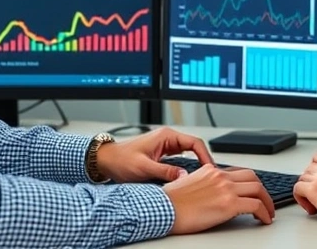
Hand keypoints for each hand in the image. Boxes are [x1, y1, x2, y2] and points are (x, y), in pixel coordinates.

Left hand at [94, 127, 214, 183]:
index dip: (205, 156)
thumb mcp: (143, 167)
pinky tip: (188, 179)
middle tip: (210, 176)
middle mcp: (167, 139)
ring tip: (202, 179)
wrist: (106, 161)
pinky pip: (180, 160)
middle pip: (194, 148)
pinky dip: (186, 169)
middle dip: (203, 161)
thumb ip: (165, 172)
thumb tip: (184, 176)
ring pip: (188, 155)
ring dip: (195, 165)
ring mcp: (165, 147)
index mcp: (166, 136)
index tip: (210, 169)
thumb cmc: (120, 160)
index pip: (194, 142)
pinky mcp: (162, 155)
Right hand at [163, 165, 275, 233]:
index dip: (249, 183)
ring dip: (267, 202)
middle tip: (265, 201)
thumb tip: (215, 194)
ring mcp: (226, 188)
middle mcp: (220, 176)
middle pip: (252, 178)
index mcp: (211, 170)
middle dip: (262, 190)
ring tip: (268, 212)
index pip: (238, 172)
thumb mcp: (190, 184)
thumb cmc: (171, 201)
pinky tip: (264, 219)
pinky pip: (256, 206)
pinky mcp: (229, 204)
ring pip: (258, 189)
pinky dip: (265, 213)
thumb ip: (206, 184)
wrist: (163, 208)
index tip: (253, 192)